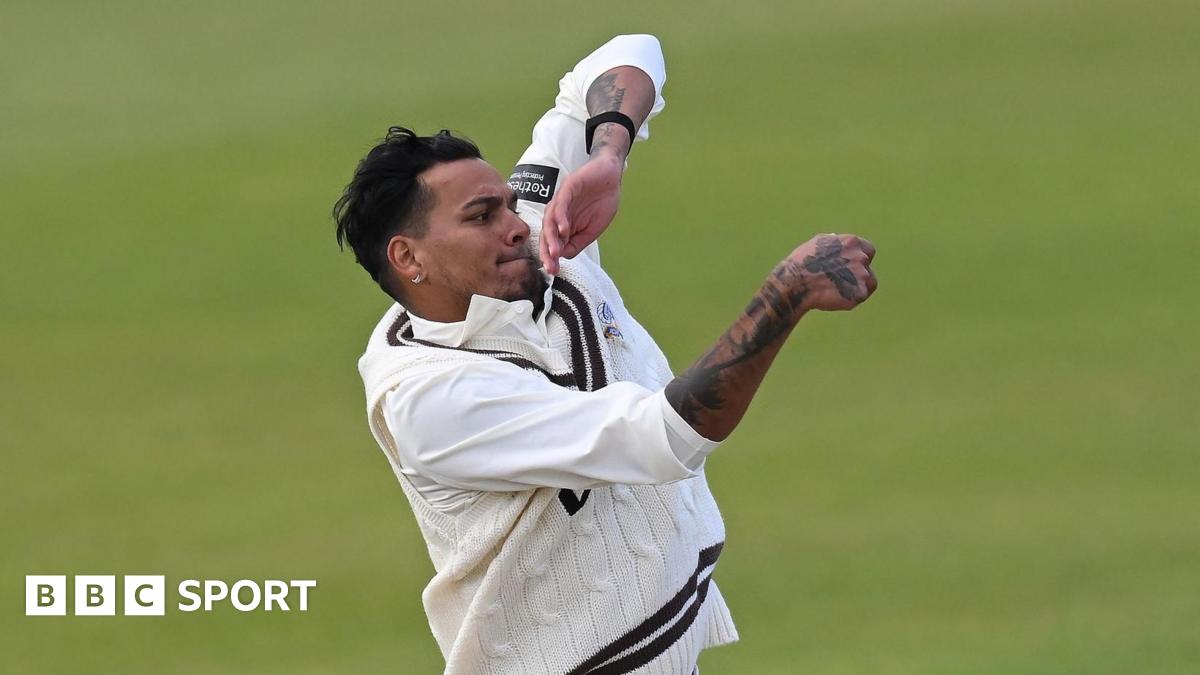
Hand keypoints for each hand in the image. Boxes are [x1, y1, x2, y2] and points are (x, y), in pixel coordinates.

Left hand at [539, 152, 623, 274]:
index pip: (552, 243)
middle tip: (550, 266)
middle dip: (547, 251)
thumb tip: (564, 257)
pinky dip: (561, 218)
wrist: (610, 175)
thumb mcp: (592, 229)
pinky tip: (564, 230)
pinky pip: (561, 204)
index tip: (554, 272)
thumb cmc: (602, 201)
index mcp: (563, 224)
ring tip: (554, 252)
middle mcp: (557, 213)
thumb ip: (577, 242)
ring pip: (550, 220)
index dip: (552, 258)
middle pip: (546, 234)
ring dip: (552, 237)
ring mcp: (561, 200)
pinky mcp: (568, 188)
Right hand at [775, 234, 877, 311]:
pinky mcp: (859, 293)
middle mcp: (860, 256)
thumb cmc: (801, 263)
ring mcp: (862, 275)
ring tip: (838, 290)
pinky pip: (860, 296)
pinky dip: (851, 298)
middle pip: (867, 267)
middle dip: (856, 273)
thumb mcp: (817, 243)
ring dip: (857, 286)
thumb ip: (833, 242)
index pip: (868, 250)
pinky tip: (836, 297)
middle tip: (840, 281)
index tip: (851, 266)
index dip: (860, 259)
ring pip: (868, 282)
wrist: (795, 283)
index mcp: (851, 242)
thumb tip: (836, 238)